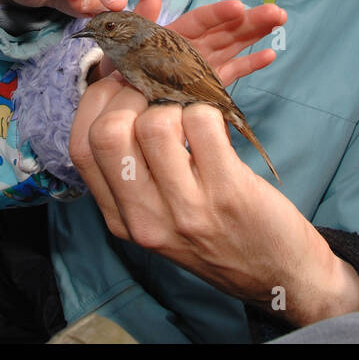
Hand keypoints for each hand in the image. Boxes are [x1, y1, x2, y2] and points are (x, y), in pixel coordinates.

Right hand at [68, 80, 358, 325]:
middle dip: (132, 96)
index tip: (122, 84)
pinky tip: (218, 130)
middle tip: (160, 95)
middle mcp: (145, 218)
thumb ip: (134, 170)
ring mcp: (186, 208)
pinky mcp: (228, 192)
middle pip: (108, 133)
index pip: (82, 147)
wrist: (277, 275)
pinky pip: (203, 122)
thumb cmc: (218, 234)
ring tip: (193, 119)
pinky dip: (210, 111)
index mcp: (121, 219)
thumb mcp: (160, 216)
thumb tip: (119, 92)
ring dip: (177, 104)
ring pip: (156, 123)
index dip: (97, 102)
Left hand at [121, 0, 285, 84]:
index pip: (202, 20)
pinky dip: (249, 64)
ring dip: (256, 34)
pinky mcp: (209, 86)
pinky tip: (269, 54)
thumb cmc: (122, 63)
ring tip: (280, 19)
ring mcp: (204, 64)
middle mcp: (194, 45)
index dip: (220, 14)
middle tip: (277, 11)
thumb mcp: (127, 37)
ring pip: (234, 46)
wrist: (119, 93)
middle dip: (251, 20)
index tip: (238, 6)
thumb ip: (142, 15)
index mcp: (176, 32)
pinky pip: (231, 73)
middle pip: (226, 30)